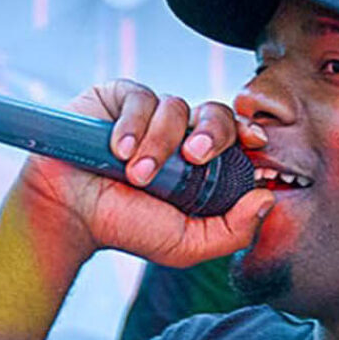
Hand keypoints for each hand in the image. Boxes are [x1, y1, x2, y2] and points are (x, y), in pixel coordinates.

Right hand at [15, 80, 274, 267]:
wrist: (70, 216)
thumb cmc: (126, 227)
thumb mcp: (187, 243)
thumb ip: (234, 229)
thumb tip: (267, 197)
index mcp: (200, 162)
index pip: (234, 134)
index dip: (248, 130)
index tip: (256, 143)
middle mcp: (177, 133)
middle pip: (214, 112)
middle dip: (211, 133)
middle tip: (193, 158)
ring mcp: (147, 114)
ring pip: (175, 106)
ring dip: (159, 142)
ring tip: (136, 175)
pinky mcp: (115, 99)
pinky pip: (139, 96)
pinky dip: (133, 124)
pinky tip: (119, 151)